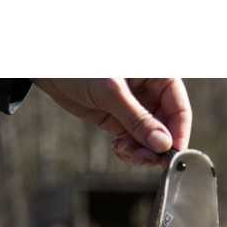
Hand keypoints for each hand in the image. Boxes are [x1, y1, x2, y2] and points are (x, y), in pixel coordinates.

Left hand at [34, 79, 191, 165]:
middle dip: (157, 146)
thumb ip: (139, 120)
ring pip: (150, 137)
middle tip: (146, 160)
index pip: (179, 108)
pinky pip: (133, 140)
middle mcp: (150, 91)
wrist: (47, 67)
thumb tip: (163, 146)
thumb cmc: (82, 66)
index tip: (173, 155)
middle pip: (167, 126)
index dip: (179, 133)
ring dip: (142, 151)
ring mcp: (135, 106)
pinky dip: (129, 150)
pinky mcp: (118, 118)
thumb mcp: (112, 92)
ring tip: (126, 152)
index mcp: (157, 74)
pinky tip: (119, 148)